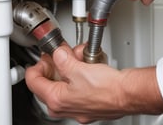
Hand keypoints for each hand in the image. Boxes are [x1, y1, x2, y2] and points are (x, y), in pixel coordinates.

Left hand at [25, 44, 162, 123]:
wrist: (129, 94)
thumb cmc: (108, 88)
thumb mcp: (79, 68)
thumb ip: (62, 59)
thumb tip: (58, 54)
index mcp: (57, 100)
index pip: (33, 81)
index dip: (37, 65)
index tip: (43, 57)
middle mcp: (65, 108)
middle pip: (49, 83)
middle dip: (55, 64)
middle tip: (60, 54)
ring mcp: (77, 108)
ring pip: (64, 84)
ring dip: (69, 67)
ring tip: (79, 56)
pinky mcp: (88, 105)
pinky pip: (77, 88)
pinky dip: (79, 76)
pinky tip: (88, 66)